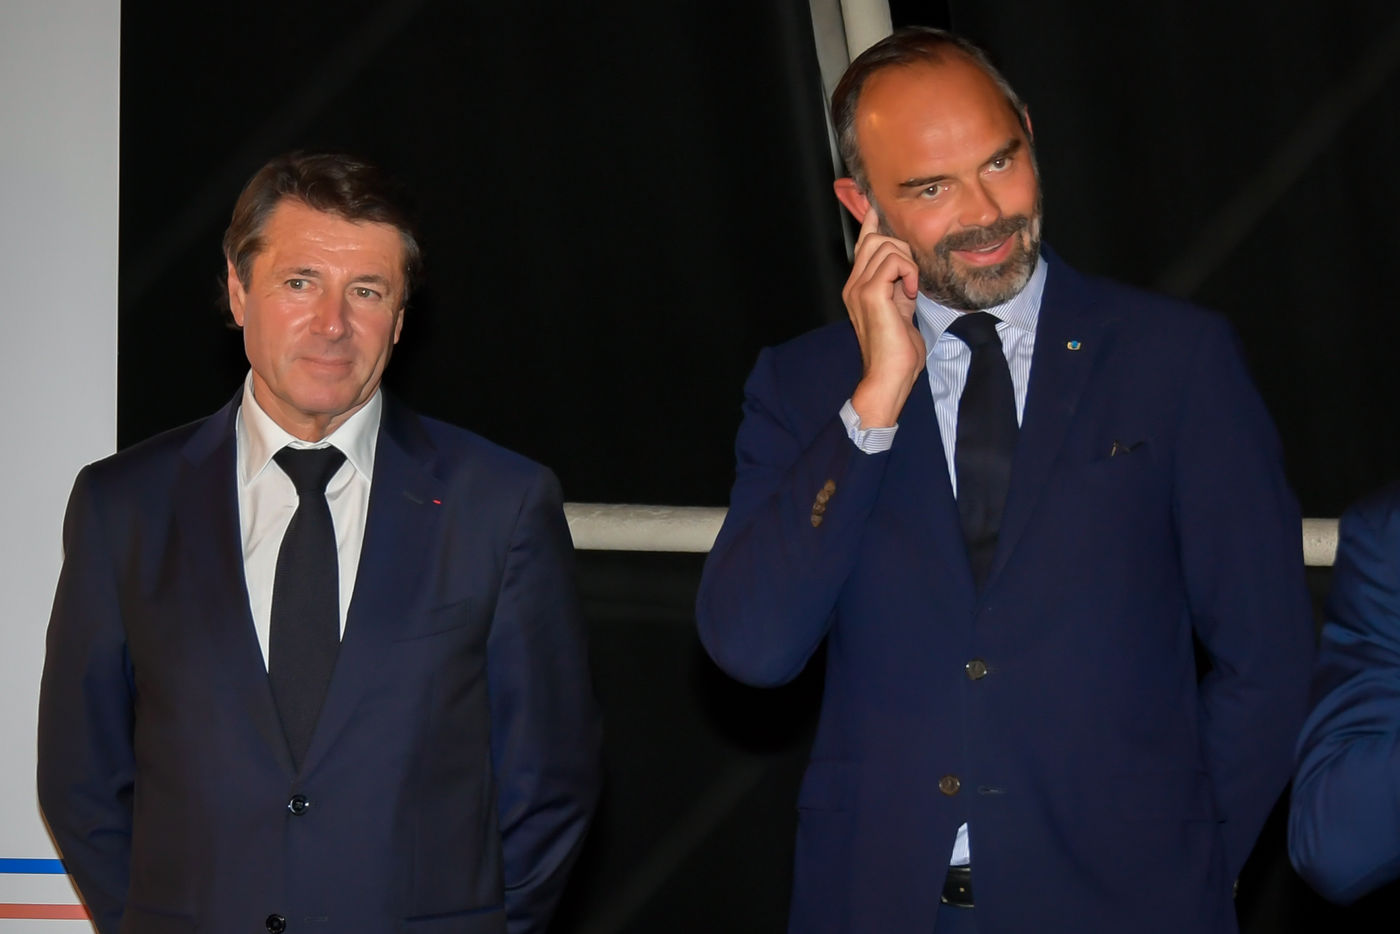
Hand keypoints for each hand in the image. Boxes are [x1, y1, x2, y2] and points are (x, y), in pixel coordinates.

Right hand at [843, 207, 925, 427]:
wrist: (889, 377)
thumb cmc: (897, 351)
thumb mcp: (901, 309)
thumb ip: (899, 285)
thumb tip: (908, 265)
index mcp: (858, 287)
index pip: (863, 243)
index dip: (872, 220)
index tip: (878, 205)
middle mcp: (853, 283)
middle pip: (876, 237)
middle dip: (902, 248)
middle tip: (912, 276)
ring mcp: (859, 287)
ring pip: (886, 244)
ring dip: (907, 261)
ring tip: (911, 288)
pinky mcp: (871, 293)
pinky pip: (895, 261)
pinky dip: (909, 272)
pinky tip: (911, 292)